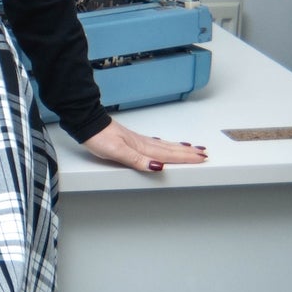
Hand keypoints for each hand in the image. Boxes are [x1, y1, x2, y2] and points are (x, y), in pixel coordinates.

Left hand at [78, 118, 207, 174]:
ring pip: (164, 146)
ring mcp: (138, 141)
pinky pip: (155, 144)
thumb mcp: (117, 152)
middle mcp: (143, 143)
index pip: (168, 154)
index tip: (201, 158)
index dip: (186, 157)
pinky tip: (164, 145)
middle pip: (170, 149)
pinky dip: (164, 145)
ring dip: (179, 148)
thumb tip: (158, 167)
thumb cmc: (100, 138)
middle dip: (188, 153)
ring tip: (192, 149)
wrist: (88, 124)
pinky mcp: (131, 140)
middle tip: (203, 154)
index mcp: (142, 147)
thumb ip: (137, 160)